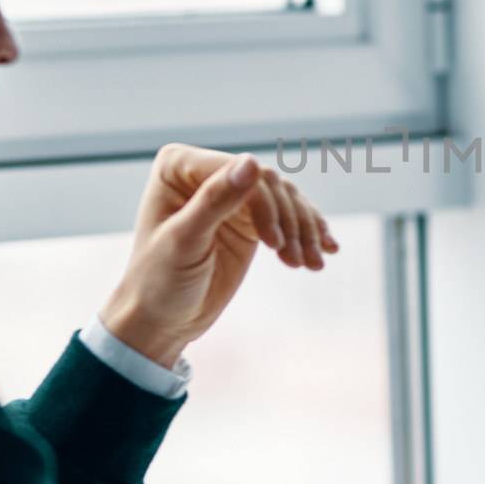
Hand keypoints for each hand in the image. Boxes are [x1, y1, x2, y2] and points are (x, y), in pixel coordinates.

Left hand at [99, 144, 337, 367]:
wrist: (162, 321)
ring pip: (284, 199)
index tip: (276, 244)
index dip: (264, 204)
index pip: (239, 172)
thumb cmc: (159, 282)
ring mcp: (230, 195)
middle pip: (268, 184)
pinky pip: (287, 218)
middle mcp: (206, 173)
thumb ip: (215, 200)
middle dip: (290, 221)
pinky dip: (308, 234)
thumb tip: (252, 162)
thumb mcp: (185, 241)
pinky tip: (325, 252)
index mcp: (180, 167)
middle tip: (299, 260)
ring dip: (304, 231)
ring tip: (313, 264)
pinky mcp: (249, 219)